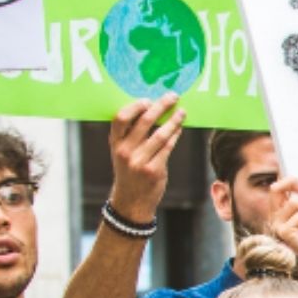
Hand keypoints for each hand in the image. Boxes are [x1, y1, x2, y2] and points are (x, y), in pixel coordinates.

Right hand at [108, 94, 186, 222]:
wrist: (131, 201)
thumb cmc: (129, 171)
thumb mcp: (122, 152)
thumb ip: (131, 134)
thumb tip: (151, 109)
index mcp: (115, 143)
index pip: (120, 118)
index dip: (135, 106)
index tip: (149, 99)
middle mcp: (125, 151)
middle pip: (144, 122)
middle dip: (160, 106)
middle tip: (172, 96)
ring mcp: (139, 162)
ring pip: (160, 134)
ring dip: (173, 120)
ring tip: (182, 112)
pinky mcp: (154, 170)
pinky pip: (168, 148)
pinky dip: (175, 136)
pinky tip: (180, 128)